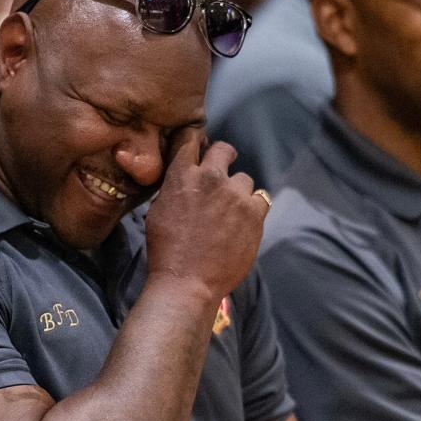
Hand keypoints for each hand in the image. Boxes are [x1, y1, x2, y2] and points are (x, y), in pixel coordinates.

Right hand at [145, 130, 266, 304]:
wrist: (188, 281)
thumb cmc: (167, 250)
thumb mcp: (159, 210)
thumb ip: (175, 187)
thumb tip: (186, 176)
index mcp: (182, 175)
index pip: (190, 139)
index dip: (196, 142)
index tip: (200, 148)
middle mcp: (210, 178)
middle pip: (224, 150)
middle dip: (223, 157)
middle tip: (222, 172)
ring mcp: (235, 195)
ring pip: (244, 179)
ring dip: (238, 191)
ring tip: (230, 212)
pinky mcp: (254, 213)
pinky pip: (261, 198)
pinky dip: (254, 207)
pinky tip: (245, 220)